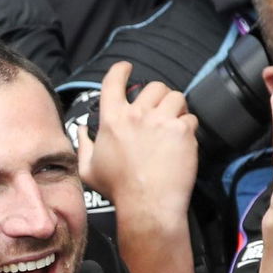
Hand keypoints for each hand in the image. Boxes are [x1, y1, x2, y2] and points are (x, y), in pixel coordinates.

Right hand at [81, 61, 198, 272]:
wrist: (147, 204)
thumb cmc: (118, 189)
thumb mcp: (88, 169)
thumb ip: (83, 145)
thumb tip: (82, 130)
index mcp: (111, 120)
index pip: (114, 81)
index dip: (121, 70)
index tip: (126, 68)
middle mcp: (136, 115)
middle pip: (154, 86)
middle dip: (158, 96)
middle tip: (158, 111)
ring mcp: (161, 121)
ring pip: (176, 97)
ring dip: (175, 108)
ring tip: (172, 124)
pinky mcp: (182, 131)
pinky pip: (190, 118)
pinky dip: (188, 127)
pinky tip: (181, 142)